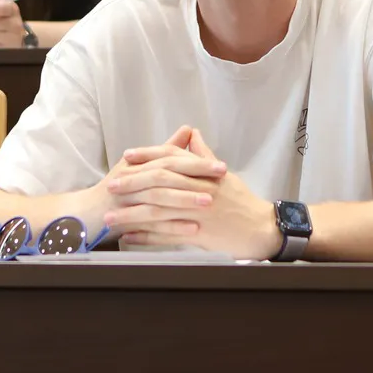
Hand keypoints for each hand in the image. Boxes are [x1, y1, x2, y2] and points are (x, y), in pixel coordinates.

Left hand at [102, 126, 279, 259]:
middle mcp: (199, 189)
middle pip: (159, 182)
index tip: (127, 157)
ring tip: (110, 219)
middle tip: (111, 187)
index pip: (171, 158)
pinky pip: (166, 235)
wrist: (262, 229)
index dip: (147, 155)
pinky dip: (146, 237)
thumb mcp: (224, 175)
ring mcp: (197, 212)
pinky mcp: (198, 234)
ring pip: (158, 210)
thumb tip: (192, 134)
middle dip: (132, 184)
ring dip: (131, 214)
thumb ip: (203, 155)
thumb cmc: (242, 202)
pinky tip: (129, 238)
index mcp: (204, 173)